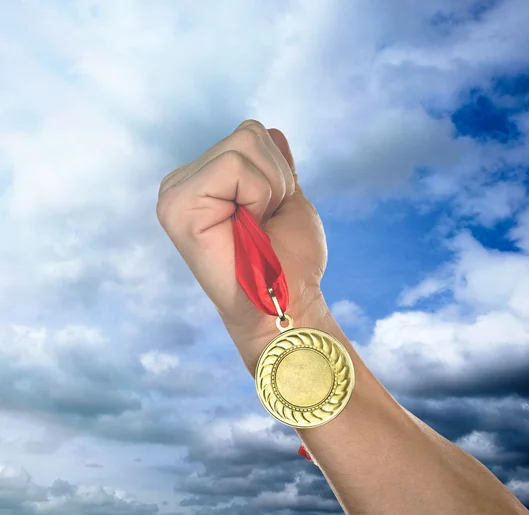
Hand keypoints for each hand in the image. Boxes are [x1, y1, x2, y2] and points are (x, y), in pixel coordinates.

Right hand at [156, 120, 328, 372]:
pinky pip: (234, 166)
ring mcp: (175, 194)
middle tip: (265, 225)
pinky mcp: (177, 206)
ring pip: (245, 145)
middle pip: (249, 134)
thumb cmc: (290, 263)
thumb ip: (273, 166)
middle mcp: (181, 184)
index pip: (251, 135)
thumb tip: (273, 130)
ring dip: (271, 190)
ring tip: (256, 228)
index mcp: (203, 182)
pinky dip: (260, 197)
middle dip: (276, 180)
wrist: (287, 305)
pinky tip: (248, 228)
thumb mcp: (286, 201)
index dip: (278, 174)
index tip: (270, 217)